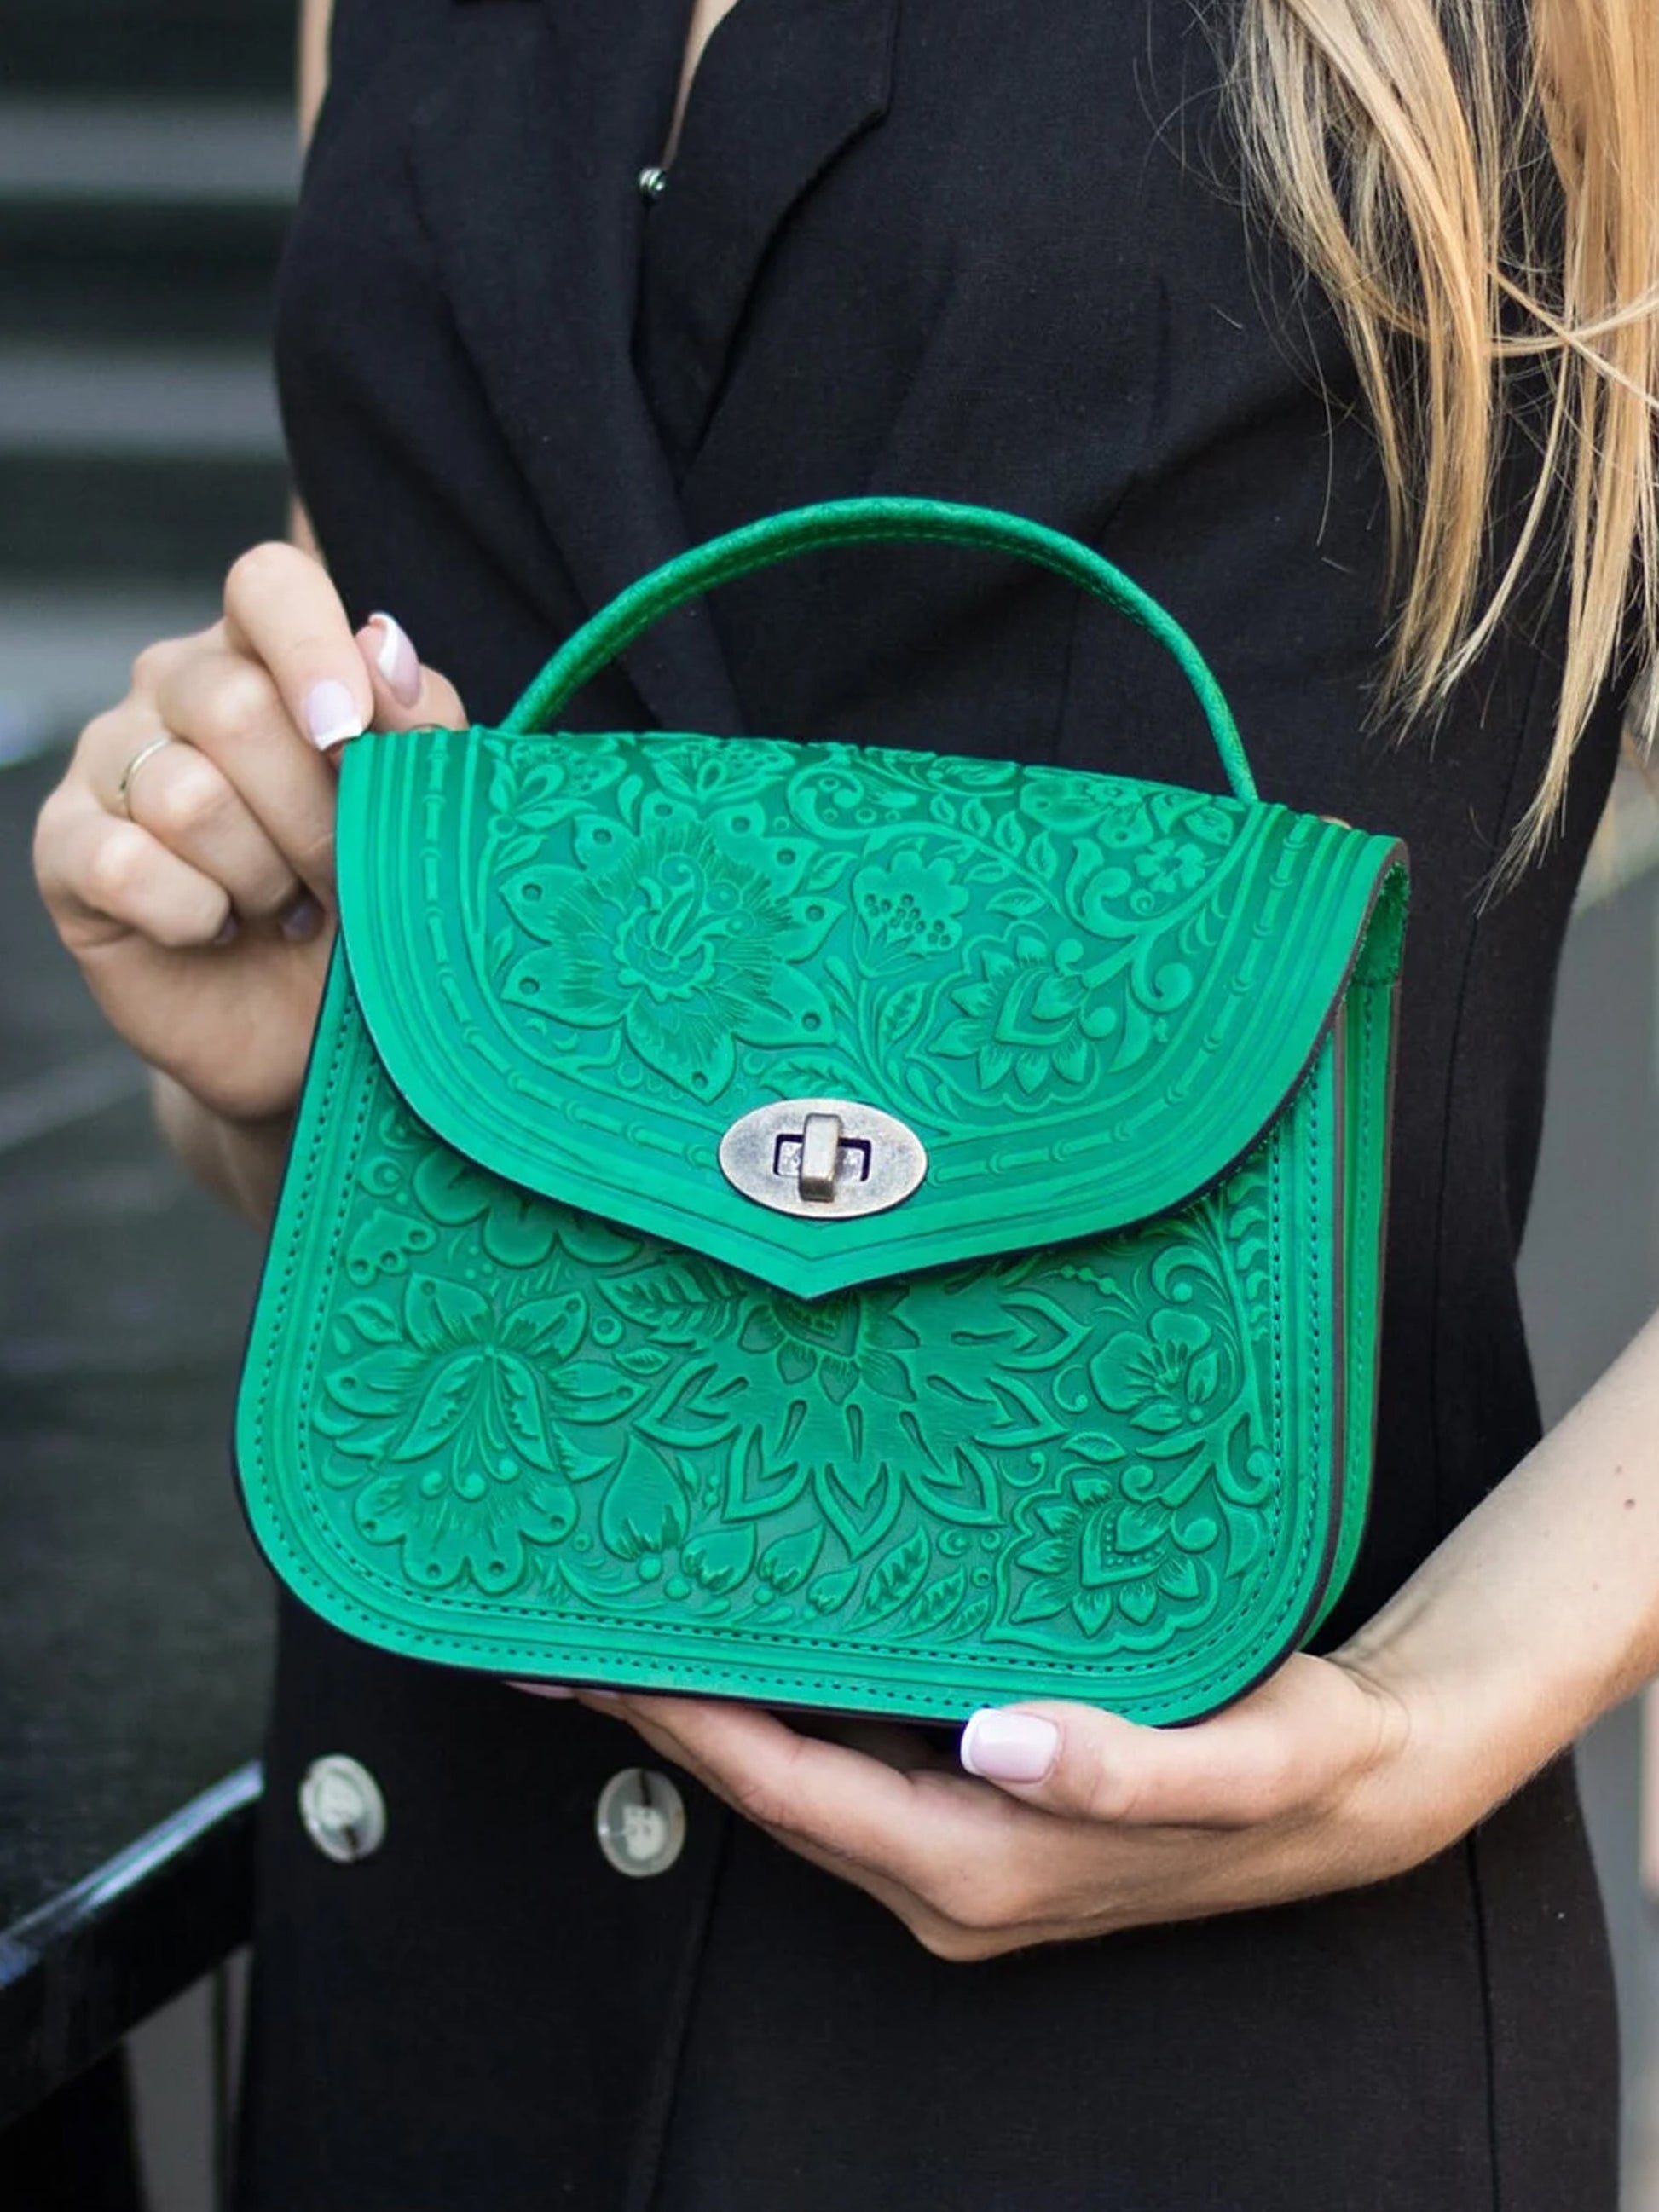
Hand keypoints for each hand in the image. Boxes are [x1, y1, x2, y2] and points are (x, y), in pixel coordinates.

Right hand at [34, 542, 464, 1125]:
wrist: (312, 1029)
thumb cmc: (370, 902)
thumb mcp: (419, 813)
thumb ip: (420, 724)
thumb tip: (384, 646)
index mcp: (265, 654)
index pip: (269, 583)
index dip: (312, 648)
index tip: (350, 735)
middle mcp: (175, 688)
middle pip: (234, 705)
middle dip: (312, 815)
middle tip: (339, 875)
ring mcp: (108, 763)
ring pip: (187, 795)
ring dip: (263, 875)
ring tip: (285, 907)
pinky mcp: (65, 850)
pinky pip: (124, 864)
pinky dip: (195, 914)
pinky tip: (219, 929)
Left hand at [576, 1652, 1475, 1960]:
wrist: (1357, 1792)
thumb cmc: (1300, 1768)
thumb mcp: (1242, 1761)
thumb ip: (1124, 1770)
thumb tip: (1006, 1742)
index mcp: (986, 1868)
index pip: (792, 1789)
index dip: (688, 1721)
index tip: (598, 1657)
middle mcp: (951, 1877)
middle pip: (770, 1788)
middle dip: (666, 1711)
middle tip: (562, 1633)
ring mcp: (960, 1854)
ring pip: (801, 1778)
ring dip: (713, 1710)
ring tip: (626, 1627)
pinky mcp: (978, 1817)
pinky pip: (849, 1766)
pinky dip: (782, 1712)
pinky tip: (752, 1649)